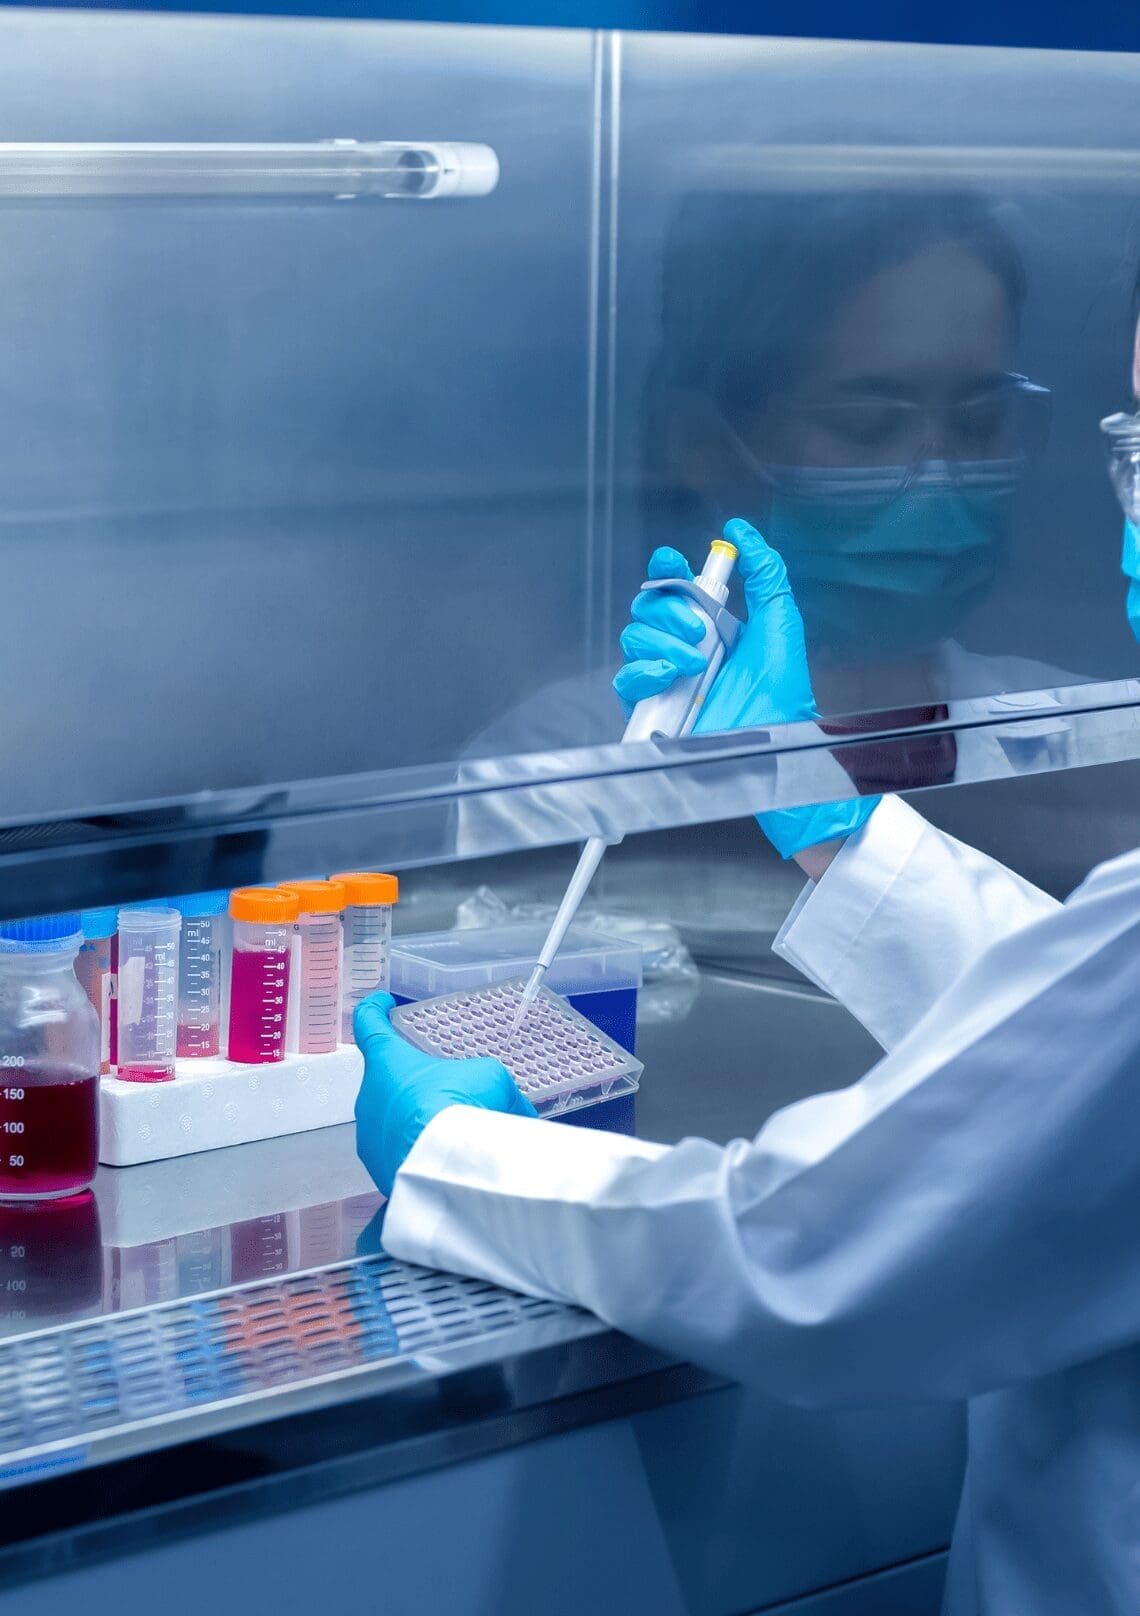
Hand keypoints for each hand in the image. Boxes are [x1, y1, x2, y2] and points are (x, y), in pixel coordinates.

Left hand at [354, 992, 537, 1197]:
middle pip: (386, 1079)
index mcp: (387, 1060)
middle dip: (413, 1083)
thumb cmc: (455, 1106)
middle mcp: (369, 1095)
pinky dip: (418, 1151)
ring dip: (416, 1120)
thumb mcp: (489, 1079)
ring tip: (449, 1132)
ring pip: (392, 1120)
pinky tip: (444, 1157)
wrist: (445, 1166)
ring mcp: (369, 1134)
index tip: (380, 1004)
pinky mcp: (377, 1167)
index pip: (368, 1023)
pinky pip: (397, 1153)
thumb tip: (516, 1110)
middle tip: (442, 1089)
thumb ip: (495, 1088)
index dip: (374, 1009)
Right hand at [614, 516, 879, 858]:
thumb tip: (742, 533)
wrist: (774, 745)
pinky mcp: (651, 708)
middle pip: (648, 607)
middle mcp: (684, 648)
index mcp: (713, 627)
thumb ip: (765, 574)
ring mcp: (665, 679)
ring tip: (694, 663)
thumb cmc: (783, 694)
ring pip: (634, 638)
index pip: (676, 587)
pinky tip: (670, 676)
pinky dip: (645, 670)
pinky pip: (626, 678)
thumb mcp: (780, 623)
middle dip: (668, 609)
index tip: (671, 561)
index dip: (666, 569)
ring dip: (662, 642)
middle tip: (698, 628)